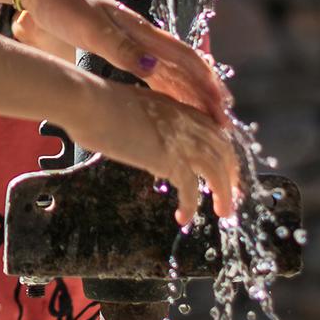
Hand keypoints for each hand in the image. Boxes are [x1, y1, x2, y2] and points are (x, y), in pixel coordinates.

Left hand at [19, 0, 231, 125]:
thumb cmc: (64, 6)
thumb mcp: (91, 29)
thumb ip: (121, 48)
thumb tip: (155, 68)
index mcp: (141, 32)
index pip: (186, 59)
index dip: (206, 84)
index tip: (221, 108)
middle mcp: (143, 37)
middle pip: (186, 68)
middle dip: (207, 94)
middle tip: (223, 122)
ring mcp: (133, 41)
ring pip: (173, 71)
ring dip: (191, 93)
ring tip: (206, 118)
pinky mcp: (120, 46)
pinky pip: (154, 71)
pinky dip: (169, 88)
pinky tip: (172, 102)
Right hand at [73, 79, 240, 223]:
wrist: (87, 102)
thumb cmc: (96, 101)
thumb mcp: (132, 107)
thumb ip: (146, 122)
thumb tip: (143, 141)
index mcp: (177, 107)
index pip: (212, 131)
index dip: (221, 151)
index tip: (223, 167)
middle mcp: (186, 122)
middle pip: (223, 151)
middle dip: (231, 175)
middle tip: (232, 194)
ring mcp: (181, 140)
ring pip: (217, 171)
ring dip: (224, 194)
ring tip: (223, 213)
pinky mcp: (170, 159)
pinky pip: (191, 189)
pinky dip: (191, 205)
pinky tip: (183, 217)